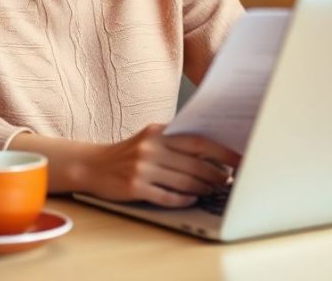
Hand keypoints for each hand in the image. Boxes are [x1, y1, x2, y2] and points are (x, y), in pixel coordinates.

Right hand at [83, 124, 240, 207]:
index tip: (239, 159)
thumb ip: (174, 142)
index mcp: (158, 132)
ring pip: (184, 182)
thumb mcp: (149, 139)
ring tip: (212, 191)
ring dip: (203, 189)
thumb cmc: (127, 153)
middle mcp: (151, 148)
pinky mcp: (135, 187)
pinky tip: (192, 200)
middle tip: (227, 181)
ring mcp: (142, 168)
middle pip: (194, 164)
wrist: (92, 165)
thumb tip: (212, 155)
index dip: (222, 152)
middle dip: (216, 175)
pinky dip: (183, 200)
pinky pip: (167, 196)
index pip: (198, 141)